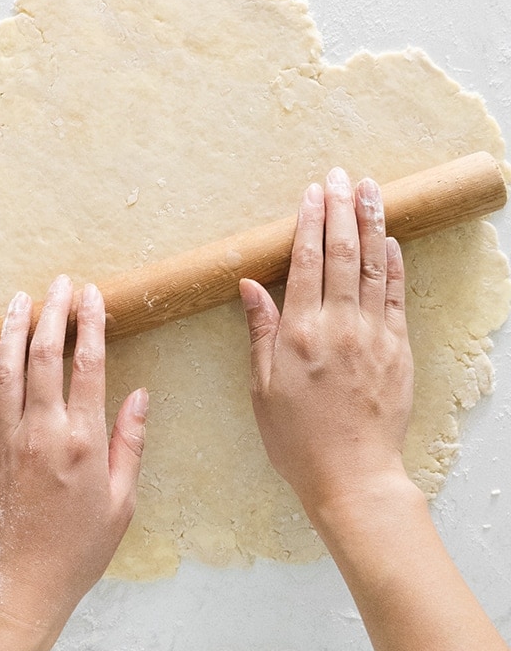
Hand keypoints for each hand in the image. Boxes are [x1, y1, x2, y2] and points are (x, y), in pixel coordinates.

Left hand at [0, 278, 146, 632]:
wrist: (22, 580)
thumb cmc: (79, 548)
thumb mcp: (122, 500)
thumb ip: (130, 442)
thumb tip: (138, 396)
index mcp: (83, 441)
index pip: (88, 366)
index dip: (90, 325)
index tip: (93, 295)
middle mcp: (42, 432)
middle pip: (44, 357)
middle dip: (52, 314)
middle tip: (59, 284)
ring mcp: (6, 440)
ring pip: (6, 371)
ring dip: (13, 330)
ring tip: (20, 298)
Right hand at [239, 170, 410, 511]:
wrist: (352, 473)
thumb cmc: (297, 438)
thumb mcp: (261, 386)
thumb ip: (260, 331)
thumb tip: (250, 285)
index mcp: (300, 333)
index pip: (306, 262)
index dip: (309, 222)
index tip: (312, 192)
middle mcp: (340, 327)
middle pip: (342, 254)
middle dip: (342, 210)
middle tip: (341, 176)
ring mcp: (375, 336)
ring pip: (374, 267)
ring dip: (371, 225)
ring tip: (371, 191)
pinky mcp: (399, 350)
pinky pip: (397, 297)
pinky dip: (394, 265)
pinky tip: (390, 241)